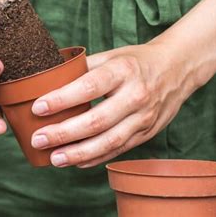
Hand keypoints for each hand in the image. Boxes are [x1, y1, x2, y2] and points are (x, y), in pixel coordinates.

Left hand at [30, 43, 196, 167]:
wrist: (178, 68)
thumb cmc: (136, 61)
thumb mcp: (112, 55)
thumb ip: (83, 68)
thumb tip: (49, 80)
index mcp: (123, 71)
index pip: (88, 87)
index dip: (62, 99)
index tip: (38, 108)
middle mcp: (136, 95)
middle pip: (96, 121)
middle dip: (63, 133)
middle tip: (38, 139)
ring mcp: (144, 117)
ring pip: (108, 141)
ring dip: (78, 153)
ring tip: (54, 158)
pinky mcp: (147, 133)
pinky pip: (119, 150)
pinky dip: (96, 158)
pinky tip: (76, 161)